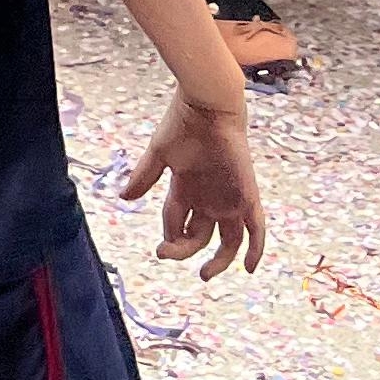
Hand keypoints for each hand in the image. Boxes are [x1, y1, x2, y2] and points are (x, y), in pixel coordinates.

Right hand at [123, 84, 265, 279]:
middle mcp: (208, 200)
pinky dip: (256, 249)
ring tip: (205, 274)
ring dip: (218, 261)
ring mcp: (228, 200)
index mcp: (186, 190)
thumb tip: (123, 198)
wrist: (209, 105)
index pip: (175, 223)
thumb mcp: (160, 153)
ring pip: (228, 241)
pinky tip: (250, 267)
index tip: (161, 249)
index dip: (169, 238)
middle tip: (170, 256)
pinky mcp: (247, 196)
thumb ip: (144, 177)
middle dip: (183, 250)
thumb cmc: (182, 123)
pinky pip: (256, 229)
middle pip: (199, 237)